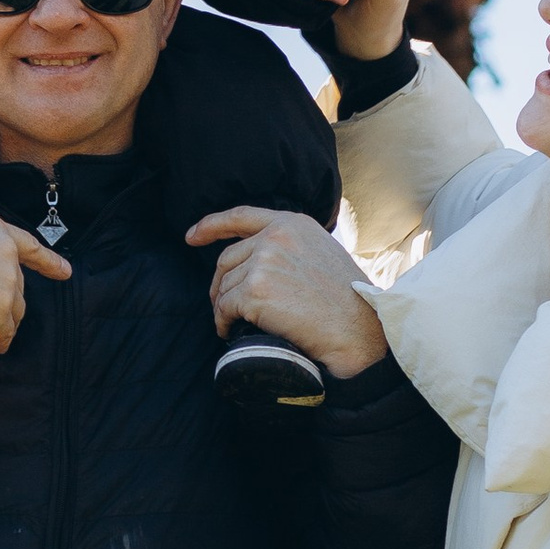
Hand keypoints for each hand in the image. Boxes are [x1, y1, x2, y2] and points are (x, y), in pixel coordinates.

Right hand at [0, 211, 71, 354]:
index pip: (29, 246)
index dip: (49, 261)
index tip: (65, 273)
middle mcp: (6, 253)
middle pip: (16, 285)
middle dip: (2, 299)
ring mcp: (6, 281)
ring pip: (14, 308)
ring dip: (3, 321)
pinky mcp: (0, 309)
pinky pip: (5, 329)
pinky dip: (0, 338)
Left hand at [186, 206, 386, 376]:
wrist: (357, 331)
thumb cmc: (346, 301)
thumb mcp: (321, 253)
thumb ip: (290, 247)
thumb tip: (257, 260)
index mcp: (292, 223)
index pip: (241, 216)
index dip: (211, 225)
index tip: (191, 235)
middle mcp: (275, 237)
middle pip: (227, 259)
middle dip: (220, 284)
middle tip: (222, 305)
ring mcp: (264, 262)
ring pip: (224, 286)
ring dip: (223, 307)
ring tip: (231, 323)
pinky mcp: (255, 291)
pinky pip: (225, 307)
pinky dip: (223, 322)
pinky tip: (229, 332)